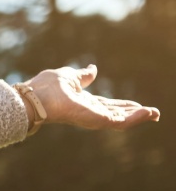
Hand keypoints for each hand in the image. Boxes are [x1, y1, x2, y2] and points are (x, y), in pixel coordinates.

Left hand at [24, 65, 159, 129]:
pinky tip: (147, 113)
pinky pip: (120, 122)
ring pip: (121, 120)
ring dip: (139, 117)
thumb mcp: (70, 77)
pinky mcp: (96, 120)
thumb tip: (93, 69)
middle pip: (117, 114)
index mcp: (83, 102)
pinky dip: (135, 118)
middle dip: (135, 113)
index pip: (108, 105)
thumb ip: (83, 76)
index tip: (138, 104)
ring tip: (155, 114)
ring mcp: (93, 118)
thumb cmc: (46, 87)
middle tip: (154, 113)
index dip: (124, 105)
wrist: (36, 96)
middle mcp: (89, 112)